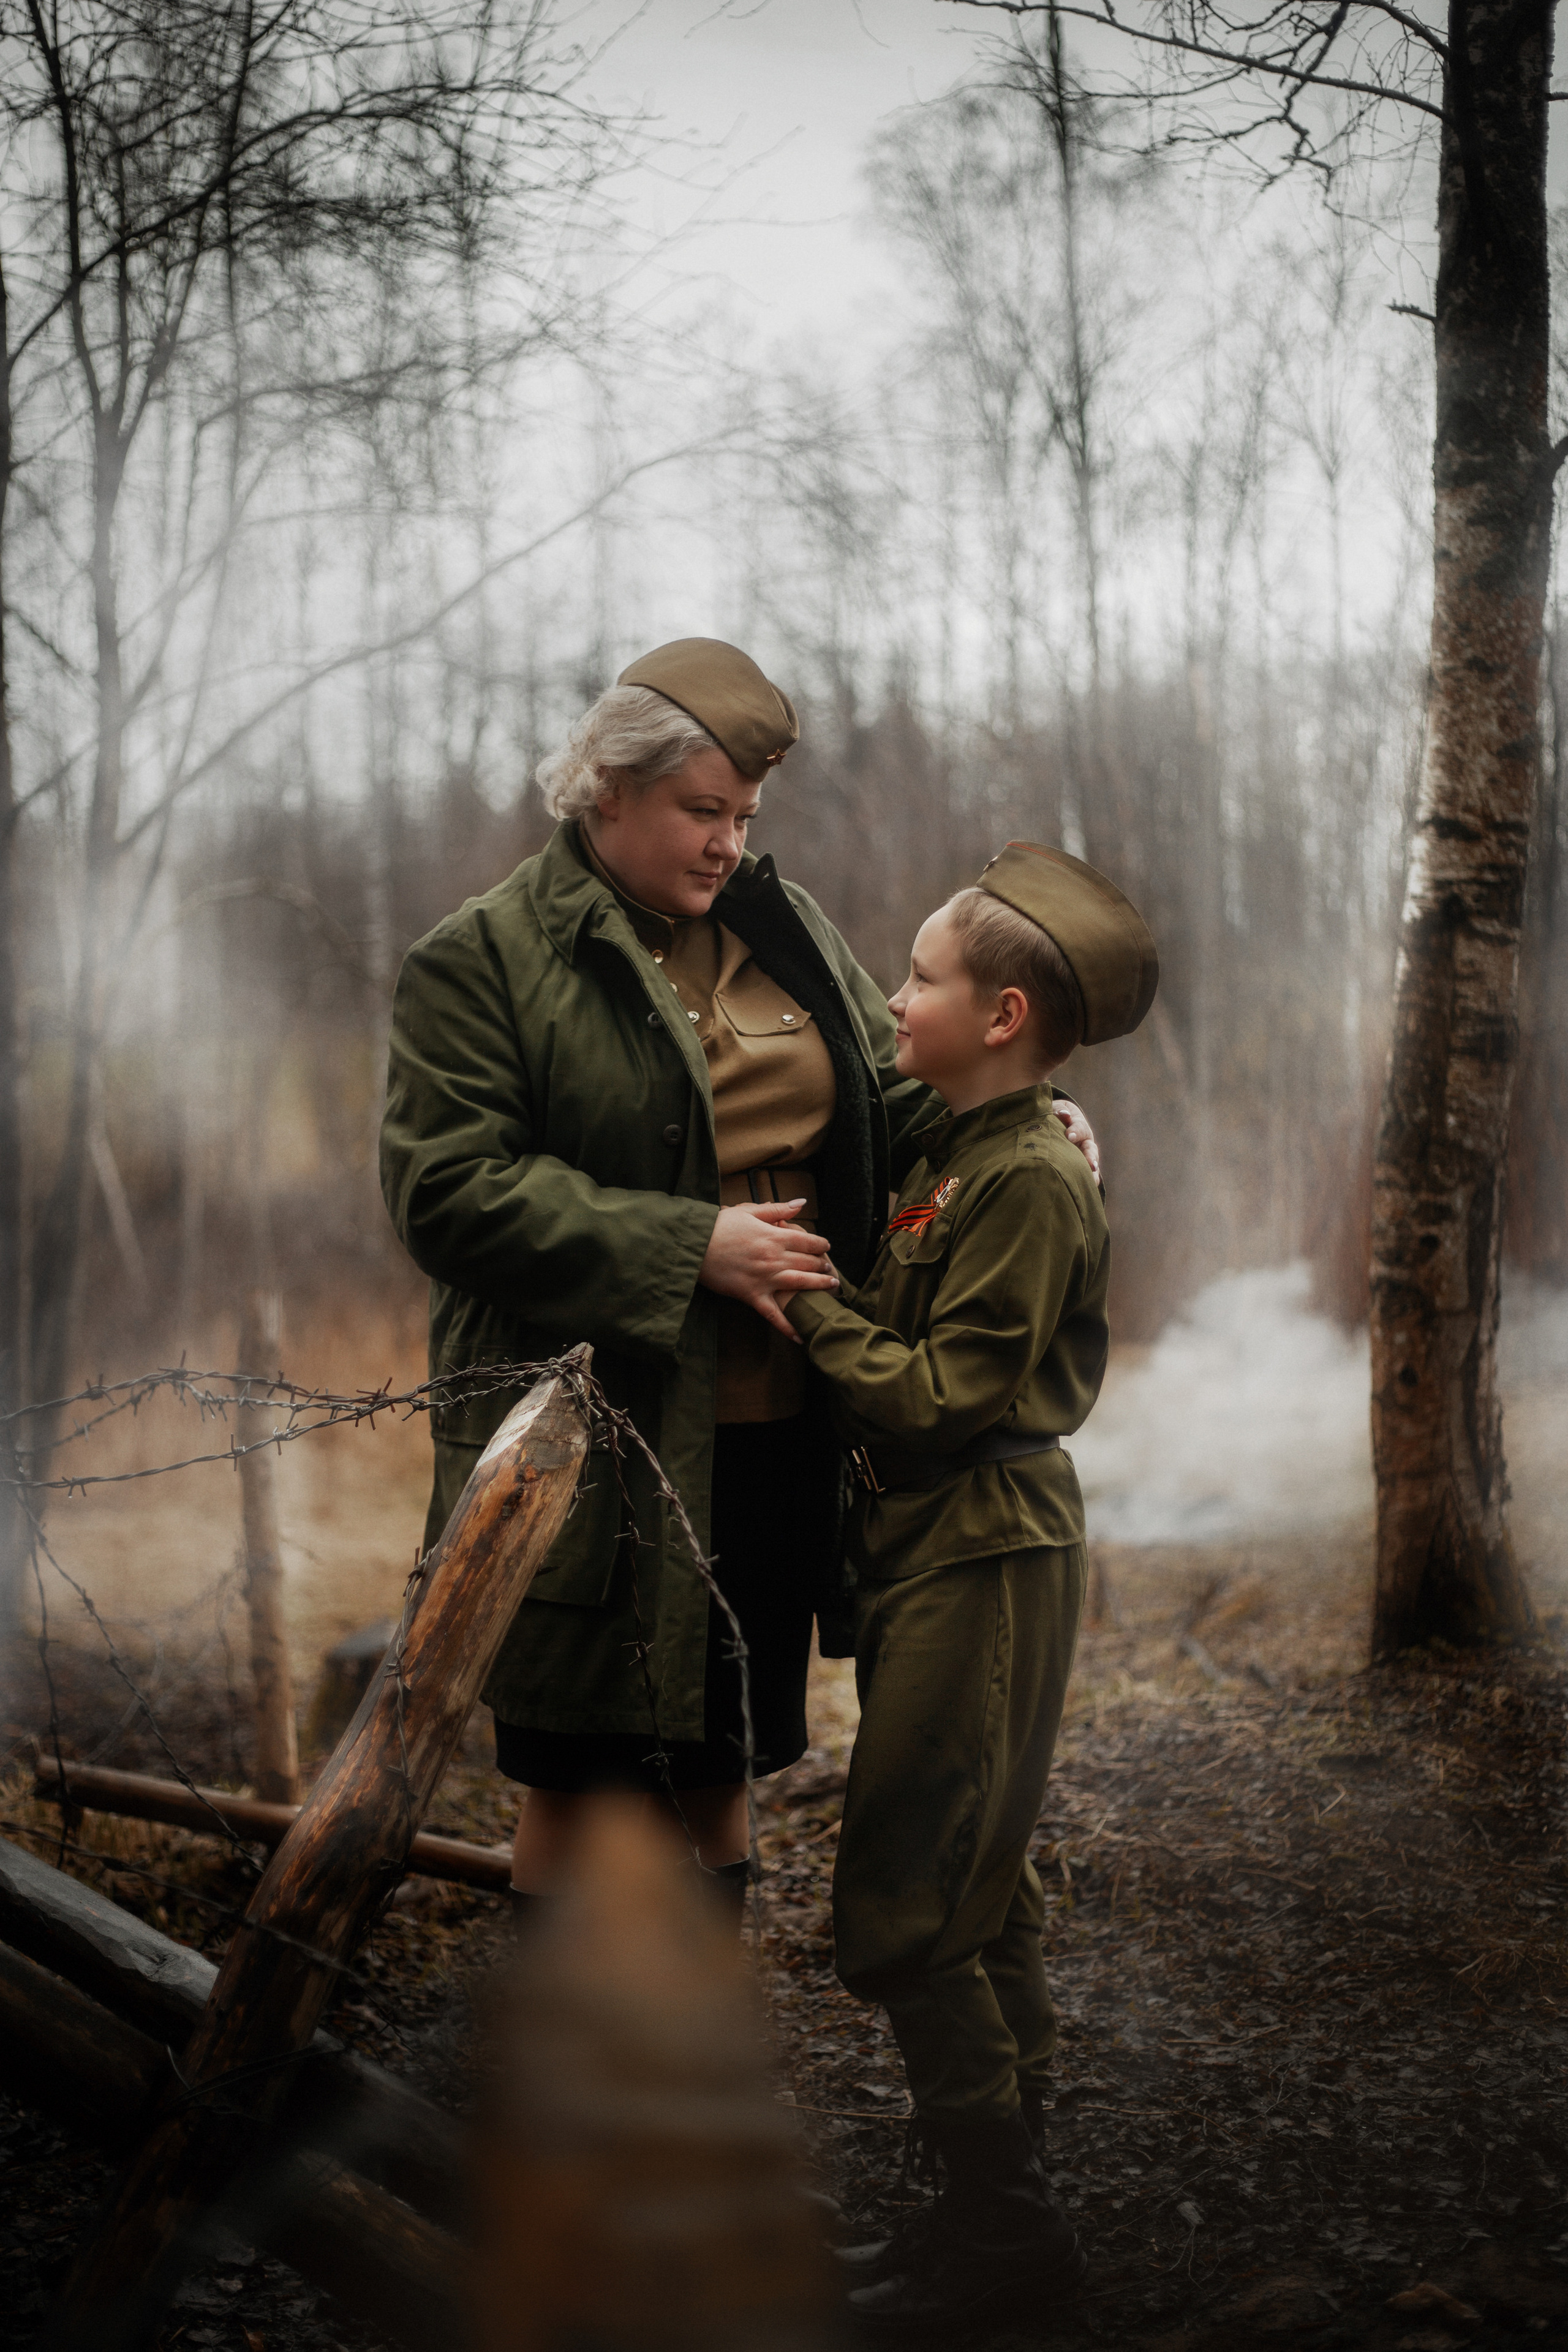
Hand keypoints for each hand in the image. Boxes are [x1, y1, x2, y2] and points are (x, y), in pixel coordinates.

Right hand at [699, 1200, 836, 1339]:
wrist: (694, 1246)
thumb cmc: (718, 1226)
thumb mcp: (748, 1211)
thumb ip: (777, 1209)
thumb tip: (801, 1204)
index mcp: (774, 1236)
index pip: (808, 1241)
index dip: (820, 1244)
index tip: (826, 1247)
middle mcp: (774, 1258)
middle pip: (808, 1263)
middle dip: (822, 1265)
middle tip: (830, 1268)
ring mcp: (765, 1279)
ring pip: (800, 1284)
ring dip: (819, 1286)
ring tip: (831, 1287)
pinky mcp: (752, 1296)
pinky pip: (774, 1315)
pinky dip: (788, 1327)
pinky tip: (800, 1336)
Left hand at [1053, 1096, 1100, 1182]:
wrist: (1058, 1121)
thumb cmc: (1055, 1114)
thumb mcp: (1056, 1109)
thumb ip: (1059, 1111)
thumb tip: (1063, 1115)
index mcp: (1079, 1126)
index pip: (1079, 1128)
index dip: (1075, 1131)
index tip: (1069, 1135)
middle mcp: (1085, 1142)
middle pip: (1091, 1150)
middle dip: (1091, 1157)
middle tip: (1091, 1165)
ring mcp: (1084, 1155)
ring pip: (1091, 1164)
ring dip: (1093, 1173)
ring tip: (1093, 1182)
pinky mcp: (1080, 1165)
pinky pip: (1086, 1175)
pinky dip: (1087, 1182)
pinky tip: (1087, 1191)